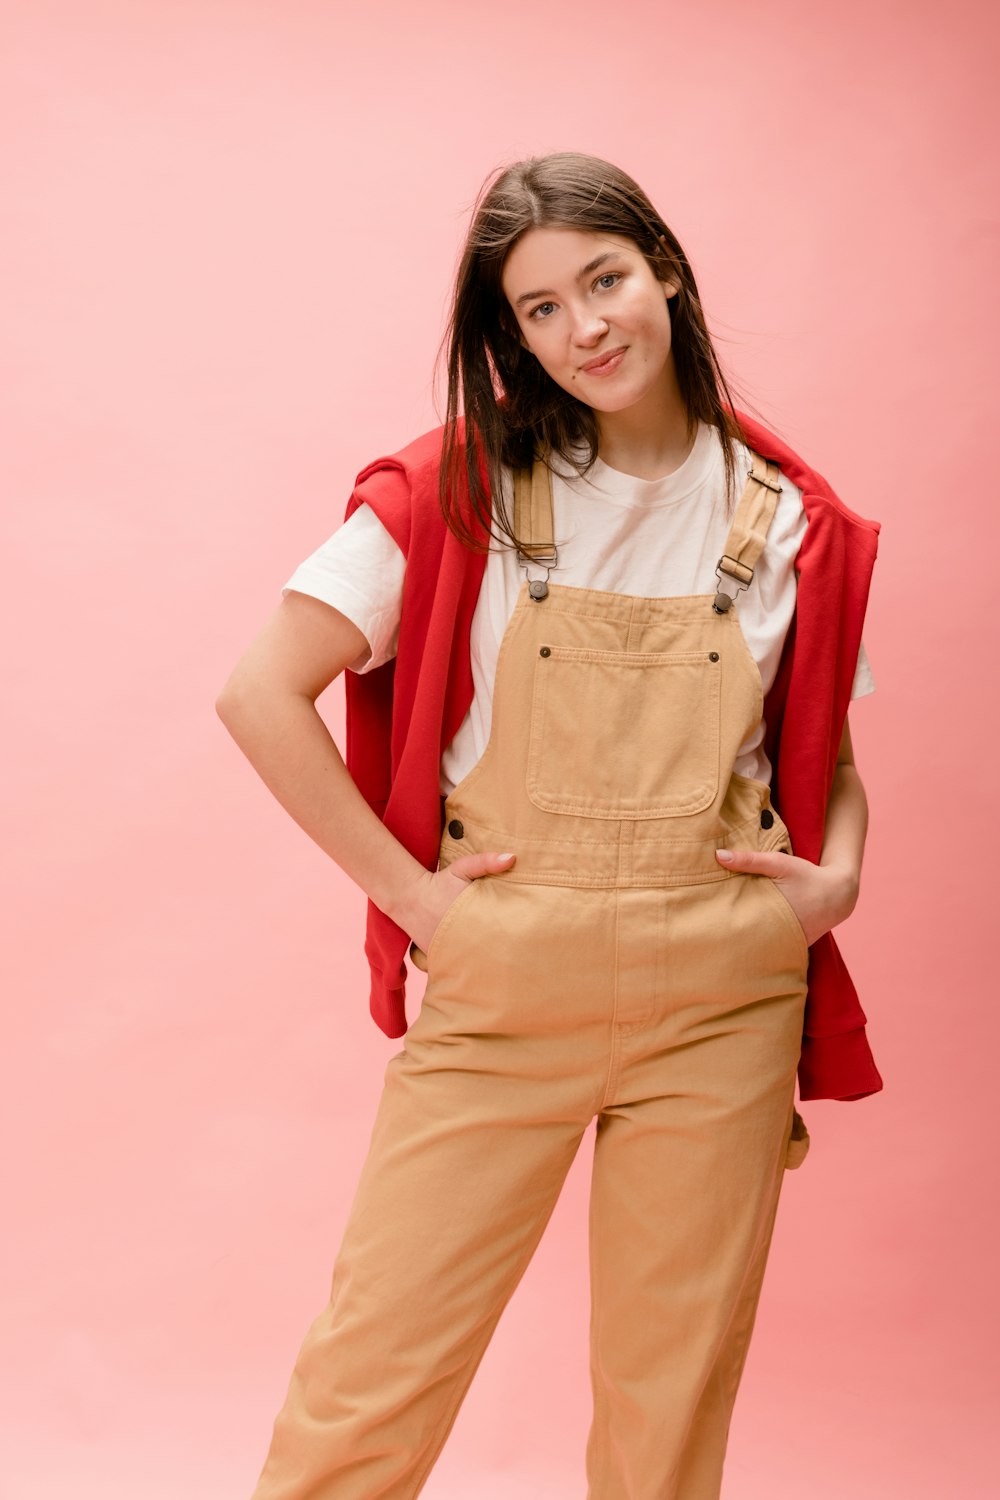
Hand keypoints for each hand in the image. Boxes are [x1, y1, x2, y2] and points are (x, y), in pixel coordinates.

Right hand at [402, 850, 515, 954]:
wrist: (409, 896)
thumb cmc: (439, 882)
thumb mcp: (462, 868)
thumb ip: (486, 862)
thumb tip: (513, 858)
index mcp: (471, 919)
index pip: (497, 936)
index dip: (509, 938)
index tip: (517, 938)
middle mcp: (459, 939)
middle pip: (485, 952)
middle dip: (496, 953)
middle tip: (508, 953)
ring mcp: (446, 950)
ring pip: (469, 962)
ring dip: (479, 962)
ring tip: (492, 963)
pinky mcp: (435, 956)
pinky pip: (452, 965)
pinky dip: (460, 964)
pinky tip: (470, 964)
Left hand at [715, 847, 858, 947]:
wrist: (837, 895)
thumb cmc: (807, 876)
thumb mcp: (779, 863)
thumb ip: (749, 860)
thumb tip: (718, 855)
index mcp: (772, 916)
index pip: (738, 927)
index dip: (719, 926)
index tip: (700, 926)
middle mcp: (778, 935)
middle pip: (743, 941)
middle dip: (726, 938)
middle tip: (702, 935)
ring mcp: (785, 944)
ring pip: (756, 946)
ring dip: (741, 942)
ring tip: (716, 942)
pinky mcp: (790, 947)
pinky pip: (768, 947)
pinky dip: (757, 943)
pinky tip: (740, 942)